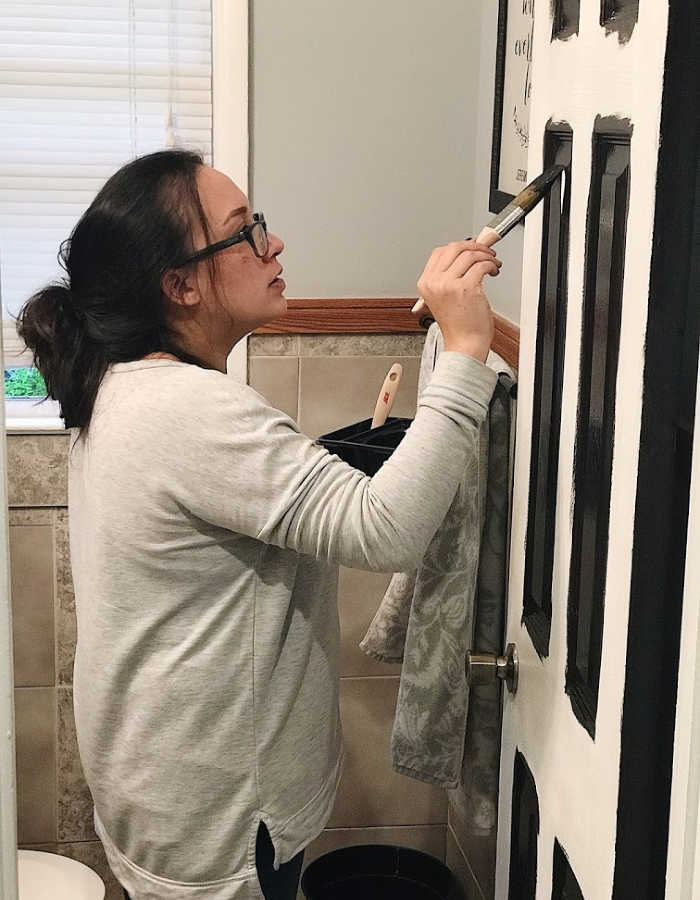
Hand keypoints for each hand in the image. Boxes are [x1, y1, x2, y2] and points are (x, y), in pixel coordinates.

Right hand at [416, 240, 500, 361]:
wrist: (464, 343)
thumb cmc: (458, 324)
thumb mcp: (442, 297)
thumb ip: (448, 276)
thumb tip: (465, 254)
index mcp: (426, 283)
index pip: (439, 252)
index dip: (459, 246)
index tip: (472, 248)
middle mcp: (434, 282)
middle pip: (454, 248)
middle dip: (474, 246)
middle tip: (486, 252)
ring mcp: (449, 285)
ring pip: (470, 255)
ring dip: (486, 256)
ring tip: (492, 264)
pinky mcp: (466, 288)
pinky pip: (481, 265)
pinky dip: (491, 265)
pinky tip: (493, 271)